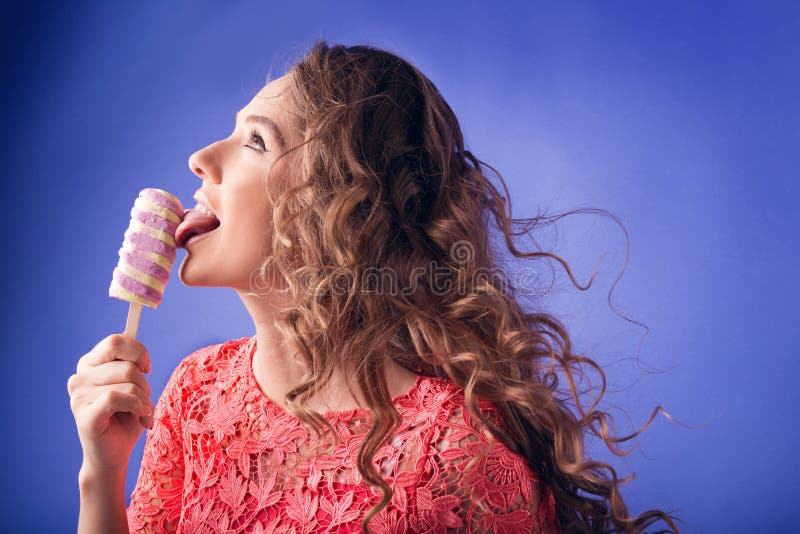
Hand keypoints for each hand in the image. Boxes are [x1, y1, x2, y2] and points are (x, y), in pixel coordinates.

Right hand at [68, 334, 153, 473]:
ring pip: (128, 384)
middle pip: (128, 366)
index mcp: (89, 364)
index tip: (146, 369)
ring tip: (141, 414)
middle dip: (145, 385)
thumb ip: (132, 365)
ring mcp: (78, 396)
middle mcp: (79, 377)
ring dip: (144, 401)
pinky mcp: (84, 415)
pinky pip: (118, 397)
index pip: (116, 341)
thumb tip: (141, 356)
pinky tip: (140, 418)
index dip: (138, 353)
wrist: (114, 456)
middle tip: (143, 402)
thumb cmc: (125, 419)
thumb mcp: (133, 385)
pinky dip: (137, 407)